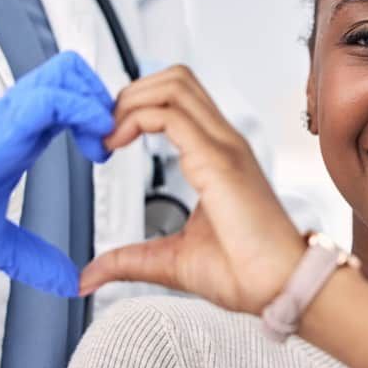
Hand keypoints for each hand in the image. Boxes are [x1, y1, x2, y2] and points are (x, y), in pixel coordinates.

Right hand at [0, 51, 113, 296]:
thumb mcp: (0, 242)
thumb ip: (36, 258)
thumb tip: (66, 281)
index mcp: (19, 135)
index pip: (67, 97)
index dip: (96, 114)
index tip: (106, 152)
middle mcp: (16, 118)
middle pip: (71, 72)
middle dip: (102, 98)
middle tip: (109, 140)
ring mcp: (9, 117)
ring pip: (65, 75)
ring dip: (96, 103)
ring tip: (102, 142)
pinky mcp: (2, 126)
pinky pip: (52, 99)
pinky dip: (82, 112)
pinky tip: (93, 142)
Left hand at [78, 65, 304, 313]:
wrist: (279, 288)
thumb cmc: (244, 273)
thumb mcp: (170, 261)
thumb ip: (128, 261)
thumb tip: (89, 277)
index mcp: (218, 157)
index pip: (178, 101)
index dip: (136, 107)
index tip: (107, 139)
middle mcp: (223, 143)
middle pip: (175, 79)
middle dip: (129, 94)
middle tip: (103, 131)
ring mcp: (224, 147)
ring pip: (173, 84)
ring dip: (131, 100)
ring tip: (108, 135)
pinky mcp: (218, 160)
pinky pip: (170, 115)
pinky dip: (135, 118)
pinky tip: (116, 144)